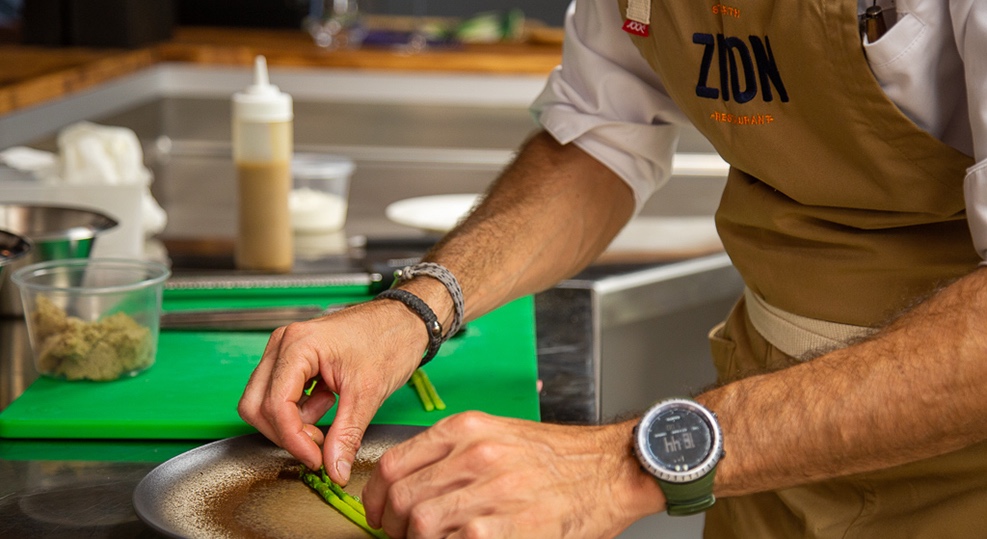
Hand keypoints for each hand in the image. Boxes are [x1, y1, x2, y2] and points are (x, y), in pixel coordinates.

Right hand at [238, 300, 425, 483]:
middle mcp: (284, 344)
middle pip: (257, 405)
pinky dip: (299, 409)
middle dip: (286, 432)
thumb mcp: (368, 393)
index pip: (275, 405)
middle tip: (320, 443)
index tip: (316, 459)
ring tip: (330, 412)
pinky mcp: (293, 358)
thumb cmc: (390, 339)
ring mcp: (285, 350)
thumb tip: (334, 470)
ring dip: (293, 421)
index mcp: (298, 345)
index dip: (293, 439)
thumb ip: (346, 435)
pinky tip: (327, 401)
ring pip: (264, 401)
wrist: (405, 320)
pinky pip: (278, 393)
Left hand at [362, 411, 663, 538]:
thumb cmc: (557, 459)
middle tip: (398, 536)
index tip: (377, 513)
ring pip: (419, 526)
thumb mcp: (499, 435)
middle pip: (401, 499)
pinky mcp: (501, 531)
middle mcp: (473, 457)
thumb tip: (411, 486)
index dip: (375, 497)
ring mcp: (488, 494)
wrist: (609, 471)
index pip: (394, 464)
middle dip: (391, 526)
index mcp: (467, 429)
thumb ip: (454, 454)